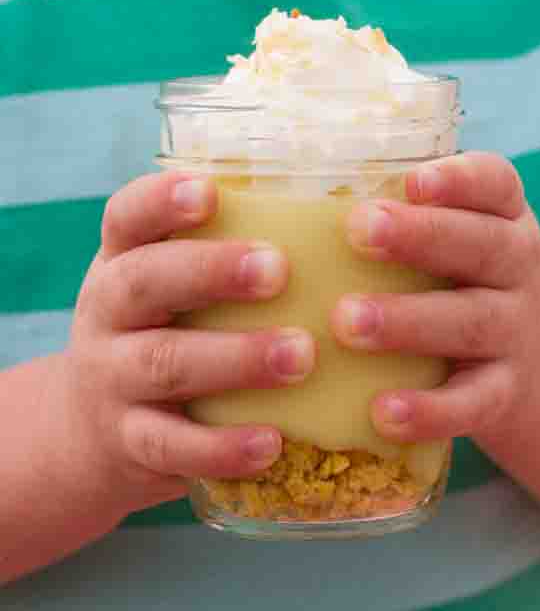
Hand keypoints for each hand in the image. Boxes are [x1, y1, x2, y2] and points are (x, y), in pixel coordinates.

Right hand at [58, 172, 312, 513]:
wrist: (88, 434)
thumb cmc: (168, 327)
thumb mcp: (175, 281)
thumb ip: (234, 244)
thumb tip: (355, 204)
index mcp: (123, 257)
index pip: (128, 215)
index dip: (163, 200)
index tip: (211, 191)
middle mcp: (107, 311)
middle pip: (145, 281)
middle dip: (212, 271)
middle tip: (279, 269)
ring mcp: (111, 380)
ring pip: (165, 363)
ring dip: (236, 359)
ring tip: (302, 354)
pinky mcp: (128, 443)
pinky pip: (171, 446)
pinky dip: (221, 446)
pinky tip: (271, 442)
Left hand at [330, 153, 539, 445]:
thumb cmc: (464, 278)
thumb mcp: (459, 235)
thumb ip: (402, 213)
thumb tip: (294, 197)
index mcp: (505, 216)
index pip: (495, 183)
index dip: (458, 180)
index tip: (411, 180)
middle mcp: (518, 267)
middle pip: (479, 245)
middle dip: (419, 236)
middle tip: (357, 229)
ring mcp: (515, 331)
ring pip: (469, 321)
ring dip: (408, 320)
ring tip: (347, 320)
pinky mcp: (503, 393)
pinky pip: (471, 402)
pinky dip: (430, 409)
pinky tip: (382, 410)